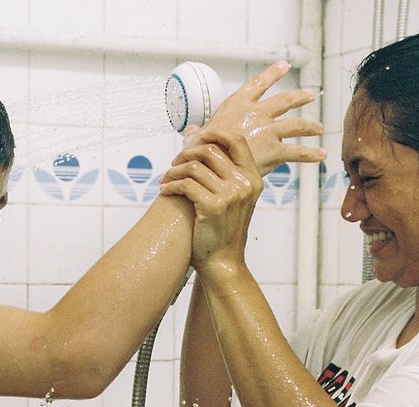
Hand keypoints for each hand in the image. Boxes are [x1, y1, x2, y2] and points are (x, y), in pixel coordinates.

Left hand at [159, 129, 263, 268]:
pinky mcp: (213, 207)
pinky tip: (165, 191)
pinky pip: (185, 185)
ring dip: (173, 171)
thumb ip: (223, 170)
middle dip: (186, 153)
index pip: (236, 141)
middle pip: (210, 150)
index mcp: (253, 179)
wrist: (223, 261)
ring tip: (166, 180)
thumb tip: (200, 134)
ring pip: (193, 167)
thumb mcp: (234, 197)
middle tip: (174, 163)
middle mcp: (244, 184)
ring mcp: (230, 195)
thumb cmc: (223, 229)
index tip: (199, 136)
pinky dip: (171, 186)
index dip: (216, 133)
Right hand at [198, 61, 324, 175]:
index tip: (284, 65)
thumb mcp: (195, 136)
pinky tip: (322, 156)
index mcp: (237, 104)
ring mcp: (267, 130)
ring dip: (310, 125)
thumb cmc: (198, 151)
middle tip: (309, 95)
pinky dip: (312, 154)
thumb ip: (198, 132)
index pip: (258, 83)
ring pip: (297, 124)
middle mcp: (256, 113)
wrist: (208, 165)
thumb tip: (192, 131)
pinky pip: (298, 152)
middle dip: (299, 97)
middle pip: (285, 100)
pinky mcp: (274, 150)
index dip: (272, 73)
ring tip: (319, 128)